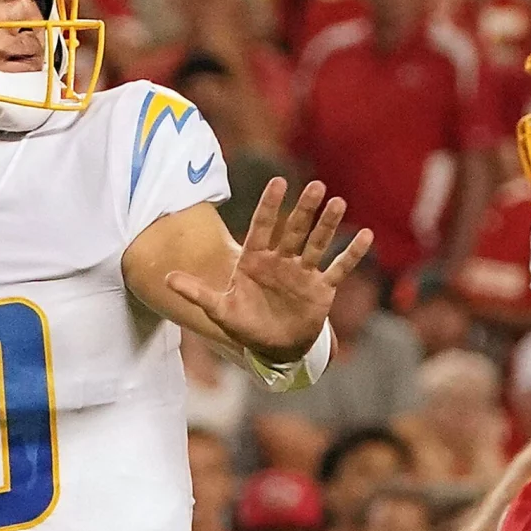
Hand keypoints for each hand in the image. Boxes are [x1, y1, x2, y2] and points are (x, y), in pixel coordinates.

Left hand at [166, 178, 371, 362]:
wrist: (273, 349)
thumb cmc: (245, 325)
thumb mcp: (219, 310)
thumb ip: (197, 292)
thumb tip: (165, 279)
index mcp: (255, 260)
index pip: (262, 226)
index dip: (270, 205)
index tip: (279, 181)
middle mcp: (281, 261)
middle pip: (293, 229)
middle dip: (303, 209)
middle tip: (315, 186)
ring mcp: (302, 273)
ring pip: (316, 243)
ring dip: (327, 225)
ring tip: (338, 202)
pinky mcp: (321, 289)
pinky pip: (338, 268)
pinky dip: (351, 254)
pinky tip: (365, 236)